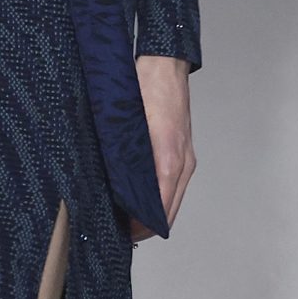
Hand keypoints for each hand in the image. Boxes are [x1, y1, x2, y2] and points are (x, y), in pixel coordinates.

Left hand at [127, 55, 194, 240]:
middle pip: (170, 209)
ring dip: (154, 213)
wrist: (166, 65)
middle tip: (121, 232)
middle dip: (148, 225)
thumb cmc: (145, 87)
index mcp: (169, 156)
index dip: (143, 225)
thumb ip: (122, 154)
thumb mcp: (126, 122)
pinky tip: (140, 198)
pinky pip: (174, 184)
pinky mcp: (183, 152)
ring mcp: (186, 157)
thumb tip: (111, 185)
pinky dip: (160, 197)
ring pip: (173, 198)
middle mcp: (183, 161)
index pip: (161, 206)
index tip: (125, 234)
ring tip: (127, 219)